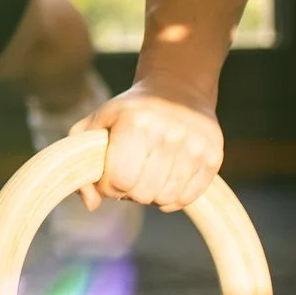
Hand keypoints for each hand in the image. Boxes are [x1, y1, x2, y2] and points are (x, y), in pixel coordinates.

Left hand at [72, 80, 222, 212]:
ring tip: (148, 176)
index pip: (119, 180)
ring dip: (152, 196)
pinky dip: (173, 199)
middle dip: (129, 192)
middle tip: (130, 175)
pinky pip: (188, 198)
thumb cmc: (128, 112)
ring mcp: (194, 145)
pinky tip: (165, 181)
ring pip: (166, 199)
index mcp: (135, 122)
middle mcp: (168, 132)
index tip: (109, 176)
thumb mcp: (97, 125)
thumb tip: (92, 205)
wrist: (177, 90)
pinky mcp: (213, 156)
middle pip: (142, 194)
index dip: (108, 187)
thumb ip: (82, 164)